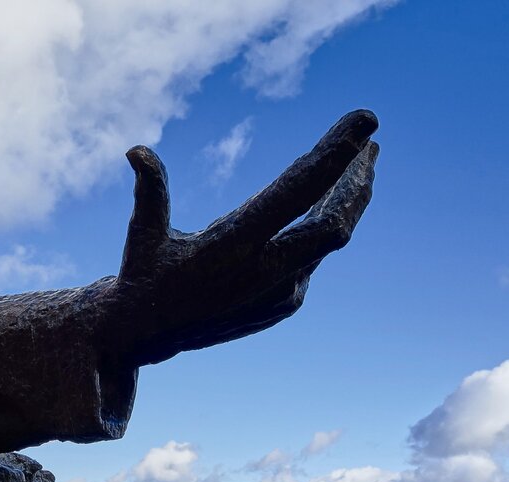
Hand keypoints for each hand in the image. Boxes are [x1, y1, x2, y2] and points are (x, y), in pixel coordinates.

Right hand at [115, 111, 378, 364]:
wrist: (149, 337)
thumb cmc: (143, 275)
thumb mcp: (142, 234)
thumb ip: (149, 192)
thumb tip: (136, 151)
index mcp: (234, 246)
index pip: (299, 191)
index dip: (336, 153)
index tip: (366, 118)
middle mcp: (265, 272)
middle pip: (335, 221)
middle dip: (357, 178)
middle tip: (371, 142)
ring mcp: (280, 292)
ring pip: (329, 238)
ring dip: (347, 200)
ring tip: (362, 163)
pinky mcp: (284, 304)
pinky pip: (314, 258)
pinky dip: (324, 226)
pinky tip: (326, 204)